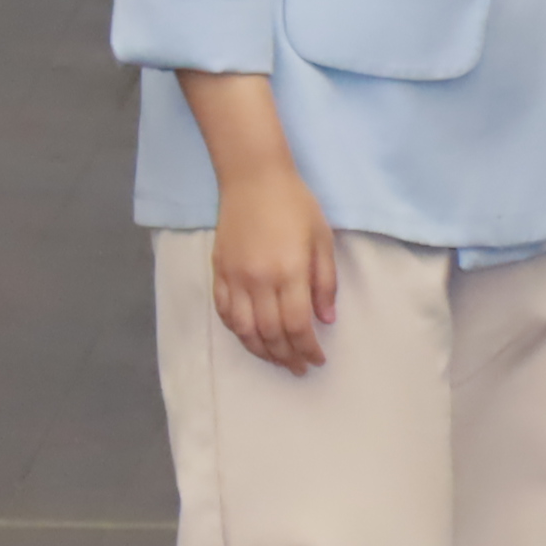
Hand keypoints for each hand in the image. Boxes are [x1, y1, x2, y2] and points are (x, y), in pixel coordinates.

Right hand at [209, 160, 337, 372]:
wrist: (253, 178)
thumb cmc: (295, 204)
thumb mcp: (322, 239)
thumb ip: (325, 282)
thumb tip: (326, 320)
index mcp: (289, 271)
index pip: (297, 325)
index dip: (308, 349)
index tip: (317, 360)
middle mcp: (259, 280)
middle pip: (271, 334)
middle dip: (287, 357)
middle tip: (299, 367)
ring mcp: (235, 277)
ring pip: (244, 330)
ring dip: (261, 351)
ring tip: (277, 359)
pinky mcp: (220, 271)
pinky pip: (225, 312)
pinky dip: (238, 331)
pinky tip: (251, 337)